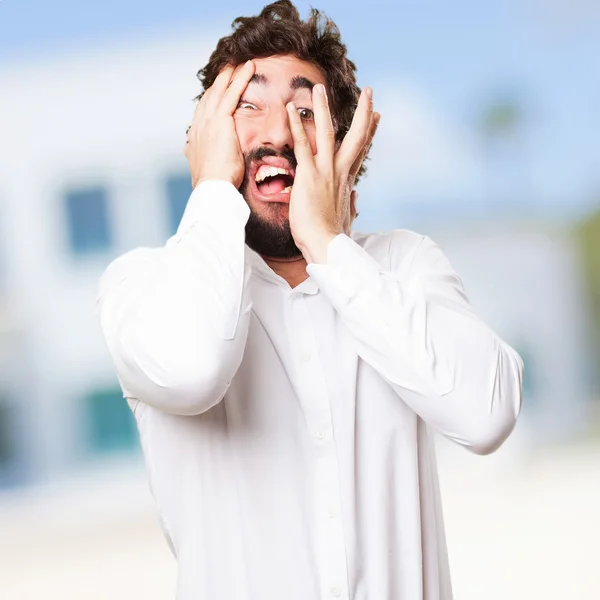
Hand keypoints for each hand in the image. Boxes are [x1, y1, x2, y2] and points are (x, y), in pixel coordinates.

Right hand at [185, 61, 255, 188]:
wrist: (212, 187)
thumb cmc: (215, 185)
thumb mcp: (207, 170)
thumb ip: (208, 160)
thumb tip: (206, 161)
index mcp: (195, 138)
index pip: (204, 112)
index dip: (211, 99)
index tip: (218, 90)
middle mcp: (199, 125)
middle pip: (210, 96)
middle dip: (219, 81)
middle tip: (228, 66)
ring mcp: (208, 121)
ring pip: (221, 90)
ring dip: (230, 74)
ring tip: (240, 61)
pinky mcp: (221, 120)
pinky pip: (233, 93)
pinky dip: (241, 78)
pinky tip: (250, 67)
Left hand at [286, 84, 379, 262]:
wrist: (326, 245)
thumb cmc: (333, 236)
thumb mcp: (346, 219)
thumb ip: (351, 205)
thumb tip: (356, 198)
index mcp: (347, 181)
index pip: (361, 151)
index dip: (370, 132)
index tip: (377, 116)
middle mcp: (340, 172)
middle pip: (356, 136)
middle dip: (364, 112)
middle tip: (369, 91)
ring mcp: (326, 172)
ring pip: (327, 133)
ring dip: (323, 109)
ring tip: (319, 88)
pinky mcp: (309, 176)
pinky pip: (302, 146)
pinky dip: (296, 127)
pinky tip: (291, 110)